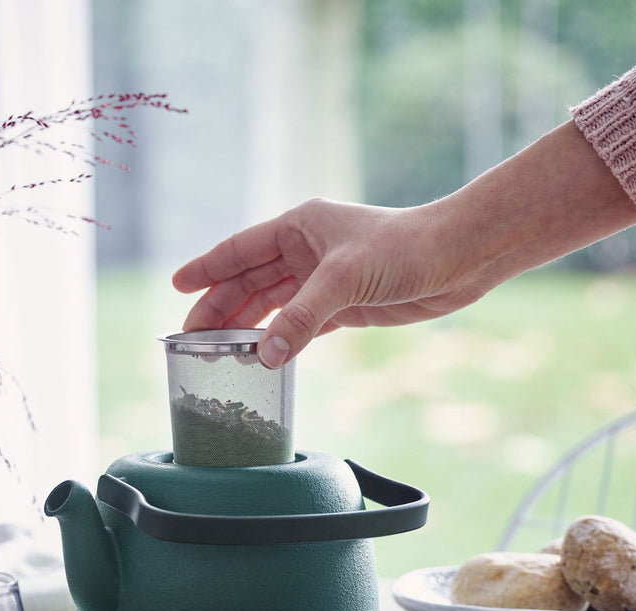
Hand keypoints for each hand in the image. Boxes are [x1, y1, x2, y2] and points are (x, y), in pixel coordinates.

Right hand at [172, 198, 484, 368]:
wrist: (458, 259)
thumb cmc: (405, 248)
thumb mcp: (345, 279)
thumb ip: (302, 318)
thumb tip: (265, 357)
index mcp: (299, 226)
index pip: (239, 249)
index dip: (207, 268)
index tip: (177, 286)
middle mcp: (306, 251)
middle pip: (250, 282)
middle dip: (221, 308)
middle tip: (190, 338)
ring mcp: (324, 280)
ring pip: (273, 306)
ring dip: (248, 327)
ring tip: (219, 353)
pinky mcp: (344, 306)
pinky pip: (300, 325)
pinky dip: (281, 340)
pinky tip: (263, 357)